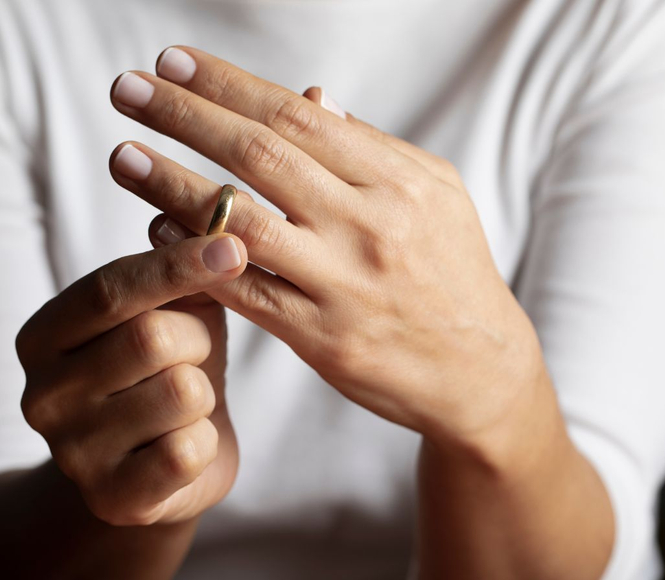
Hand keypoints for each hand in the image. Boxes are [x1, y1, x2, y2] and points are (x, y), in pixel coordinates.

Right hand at [15, 233, 247, 524]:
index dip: (177, 266)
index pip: (111, 290)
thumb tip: (200, 212)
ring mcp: (73, 452)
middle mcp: (44, 394)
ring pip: (180, 393)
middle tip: (194, 353)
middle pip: (151, 338)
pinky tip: (186, 445)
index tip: (233, 245)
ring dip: (204, 394)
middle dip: (197, 341)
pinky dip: (205, 441)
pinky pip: (188, 451)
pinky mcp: (114, 499)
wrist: (166, 464)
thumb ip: (177, 272)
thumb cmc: (170, 374)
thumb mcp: (171, 314)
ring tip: (187, 404)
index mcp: (47, 336)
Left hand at [109, 46, 540, 456]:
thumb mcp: (436, 198)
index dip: (228, 85)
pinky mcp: (323, 339)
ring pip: (241, 224)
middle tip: (127, 89)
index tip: (173, 63)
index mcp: (399, 183)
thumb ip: (372, 150)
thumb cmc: (456, 276)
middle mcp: (370, 227)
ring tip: (123, 156)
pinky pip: (246, 292)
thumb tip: (313, 101)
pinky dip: (197, 259)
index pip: (298, 118)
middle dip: (186, 116)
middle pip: (261, 157)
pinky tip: (159, 234)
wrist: (480, 369)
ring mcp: (344, 285)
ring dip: (173, 186)